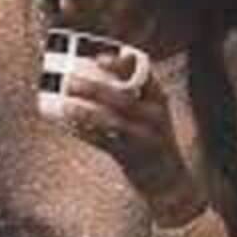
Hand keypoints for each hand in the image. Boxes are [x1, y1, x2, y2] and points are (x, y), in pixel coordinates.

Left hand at [65, 54, 207, 225]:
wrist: (169, 179)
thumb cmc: (150, 138)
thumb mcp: (148, 112)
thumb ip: (128, 95)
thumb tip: (90, 75)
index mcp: (158, 98)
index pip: (143, 74)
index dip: (121, 64)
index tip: (98, 58)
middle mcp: (154, 115)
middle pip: (123, 97)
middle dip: (94, 88)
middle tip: (69, 81)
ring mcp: (145, 136)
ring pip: (113, 121)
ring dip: (87, 112)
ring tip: (66, 105)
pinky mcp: (132, 156)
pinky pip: (105, 143)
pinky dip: (87, 134)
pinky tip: (71, 127)